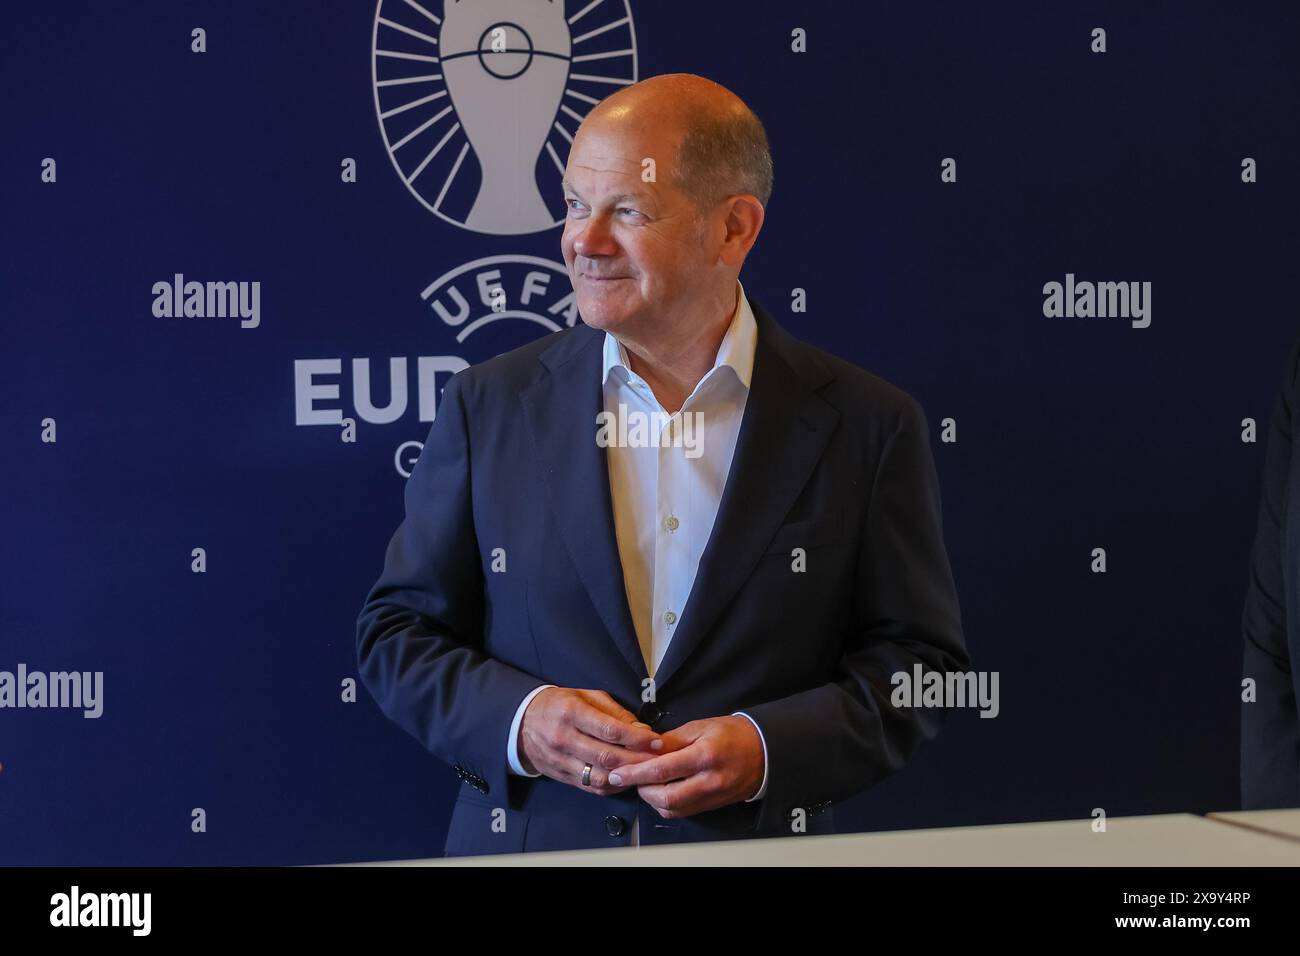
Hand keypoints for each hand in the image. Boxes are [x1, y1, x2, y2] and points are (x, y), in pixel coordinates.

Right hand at [517, 687, 663, 795]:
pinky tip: (626, 779)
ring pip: (600, 777)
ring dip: (627, 777)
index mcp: (572, 713)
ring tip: (645, 772)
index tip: (657, 741)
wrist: (522, 722)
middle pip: (607, 757)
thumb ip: (615, 712)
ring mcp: (561, 760)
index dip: (637, 739)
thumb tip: (642, 729)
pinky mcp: (561, 776)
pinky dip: (613, 786)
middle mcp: (564, 738)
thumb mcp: (586, 696)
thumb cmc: (559, 705)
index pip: (610, 730)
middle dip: (638, 761)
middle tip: (660, 761)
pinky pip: (592, 787)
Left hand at [606, 715, 763, 818]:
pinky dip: (666, 804)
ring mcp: (712, 796)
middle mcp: (709, 781)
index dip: (636, 773)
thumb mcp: (701, 726)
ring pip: (673, 809)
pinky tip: (661, 790)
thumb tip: (647, 747)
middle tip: (630, 777)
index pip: (662, 770)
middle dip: (641, 789)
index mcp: (704, 756)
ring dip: (652, 799)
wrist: (764, 751)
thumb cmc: (734, 734)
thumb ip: (672, 739)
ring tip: (645, 782)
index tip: (618, 772)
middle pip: (666, 798)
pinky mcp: (712, 805)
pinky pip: (683, 812)